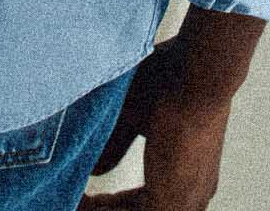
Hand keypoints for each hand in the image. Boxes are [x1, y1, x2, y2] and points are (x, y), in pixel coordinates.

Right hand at [80, 37, 237, 209]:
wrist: (197, 73)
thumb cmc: (172, 78)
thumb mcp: (135, 113)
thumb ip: (115, 143)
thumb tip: (94, 171)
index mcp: (190, 173)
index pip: (146, 201)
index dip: (114, 201)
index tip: (87, 195)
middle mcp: (191, 194)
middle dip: (103, 209)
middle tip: (75, 201)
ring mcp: (184, 202)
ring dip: (98, 210)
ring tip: (71, 200)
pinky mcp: (169, 204)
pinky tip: (77, 200)